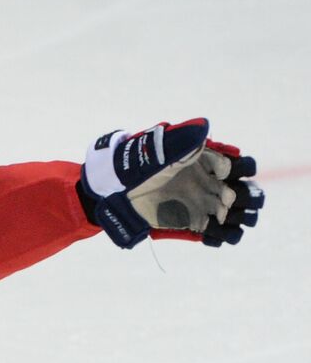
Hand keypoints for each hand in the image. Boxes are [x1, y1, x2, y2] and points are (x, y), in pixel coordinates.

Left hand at [79, 118, 263, 247]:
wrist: (115, 191)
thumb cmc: (137, 165)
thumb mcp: (160, 149)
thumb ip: (183, 139)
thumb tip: (204, 127)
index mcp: (209, 163)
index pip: (243, 166)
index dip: (241, 170)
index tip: (225, 173)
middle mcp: (212, 184)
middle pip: (248, 193)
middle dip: (247, 198)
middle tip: (225, 199)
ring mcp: (204, 205)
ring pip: (240, 216)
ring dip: (239, 218)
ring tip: (220, 216)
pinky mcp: (193, 224)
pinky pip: (221, 235)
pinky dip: (223, 236)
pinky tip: (209, 232)